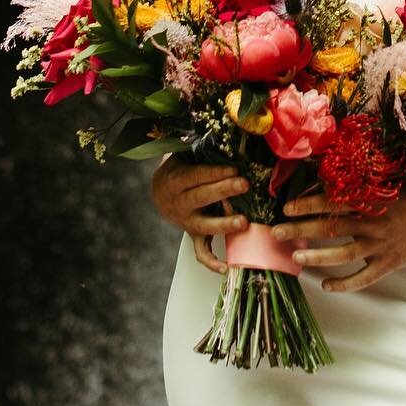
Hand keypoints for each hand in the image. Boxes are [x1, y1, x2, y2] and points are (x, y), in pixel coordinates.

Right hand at [151, 156, 250, 276]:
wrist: (161, 192)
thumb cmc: (181, 168)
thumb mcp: (184, 155)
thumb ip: (201, 150)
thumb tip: (226, 137)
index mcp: (175, 181)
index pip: (196, 176)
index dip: (215, 173)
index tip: (234, 168)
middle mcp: (180, 203)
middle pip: (201, 197)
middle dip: (223, 190)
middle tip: (243, 184)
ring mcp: (187, 222)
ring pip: (204, 225)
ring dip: (223, 225)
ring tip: (243, 222)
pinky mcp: (194, 235)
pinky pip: (201, 252)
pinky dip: (212, 262)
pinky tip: (226, 268)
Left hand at [270, 183, 405, 292]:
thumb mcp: (388, 184)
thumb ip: (362, 185)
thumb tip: (330, 179)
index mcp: (372, 200)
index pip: (333, 201)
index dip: (308, 204)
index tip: (287, 207)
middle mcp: (374, 223)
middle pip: (331, 227)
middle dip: (301, 229)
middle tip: (277, 232)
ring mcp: (382, 245)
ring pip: (344, 254)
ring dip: (317, 256)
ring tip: (297, 256)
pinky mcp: (390, 263)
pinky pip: (364, 278)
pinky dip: (345, 284)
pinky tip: (327, 285)